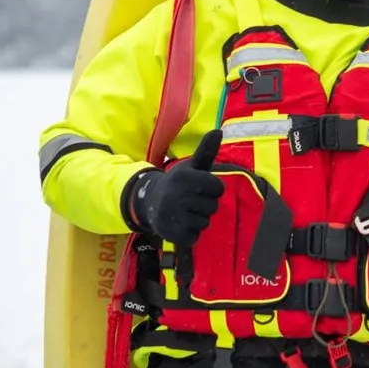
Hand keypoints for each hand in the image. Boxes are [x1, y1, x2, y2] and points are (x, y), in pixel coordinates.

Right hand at [128, 129, 226, 248]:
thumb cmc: (178, 183)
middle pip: (213, 207)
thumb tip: (218, 130)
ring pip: (205, 223)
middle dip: (205, 205)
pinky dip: (190, 234)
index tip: (200, 187)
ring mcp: (174, 215)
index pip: (218, 188)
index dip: (213, 189)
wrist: (149, 202)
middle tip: (190, 201)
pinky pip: (195, 237)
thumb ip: (206, 151)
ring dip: (197, 220)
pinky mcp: (172, 233)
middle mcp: (178, 195)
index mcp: (186, 177)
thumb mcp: (191, 166)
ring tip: (184, 212)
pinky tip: (179, 224)